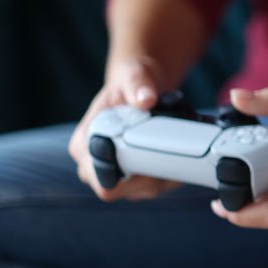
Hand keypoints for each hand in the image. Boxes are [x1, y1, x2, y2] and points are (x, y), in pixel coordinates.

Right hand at [68, 56, 181, 200]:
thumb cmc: (131, 82)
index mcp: (85, 143)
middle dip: (150, 176)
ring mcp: (117, 172)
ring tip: (180, 151)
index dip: (122, 175)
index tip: (148, 158)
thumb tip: (146, 99)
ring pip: (143, 191)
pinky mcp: (136, 175)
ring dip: (165, 175)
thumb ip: (137, 85)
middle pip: (121, 190)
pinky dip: (171, 174)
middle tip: (173, 154)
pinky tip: (182, 156)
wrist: (142, 85)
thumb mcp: (133, 76)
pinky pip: (155, 186)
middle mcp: (95, 163)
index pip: (97, 176)